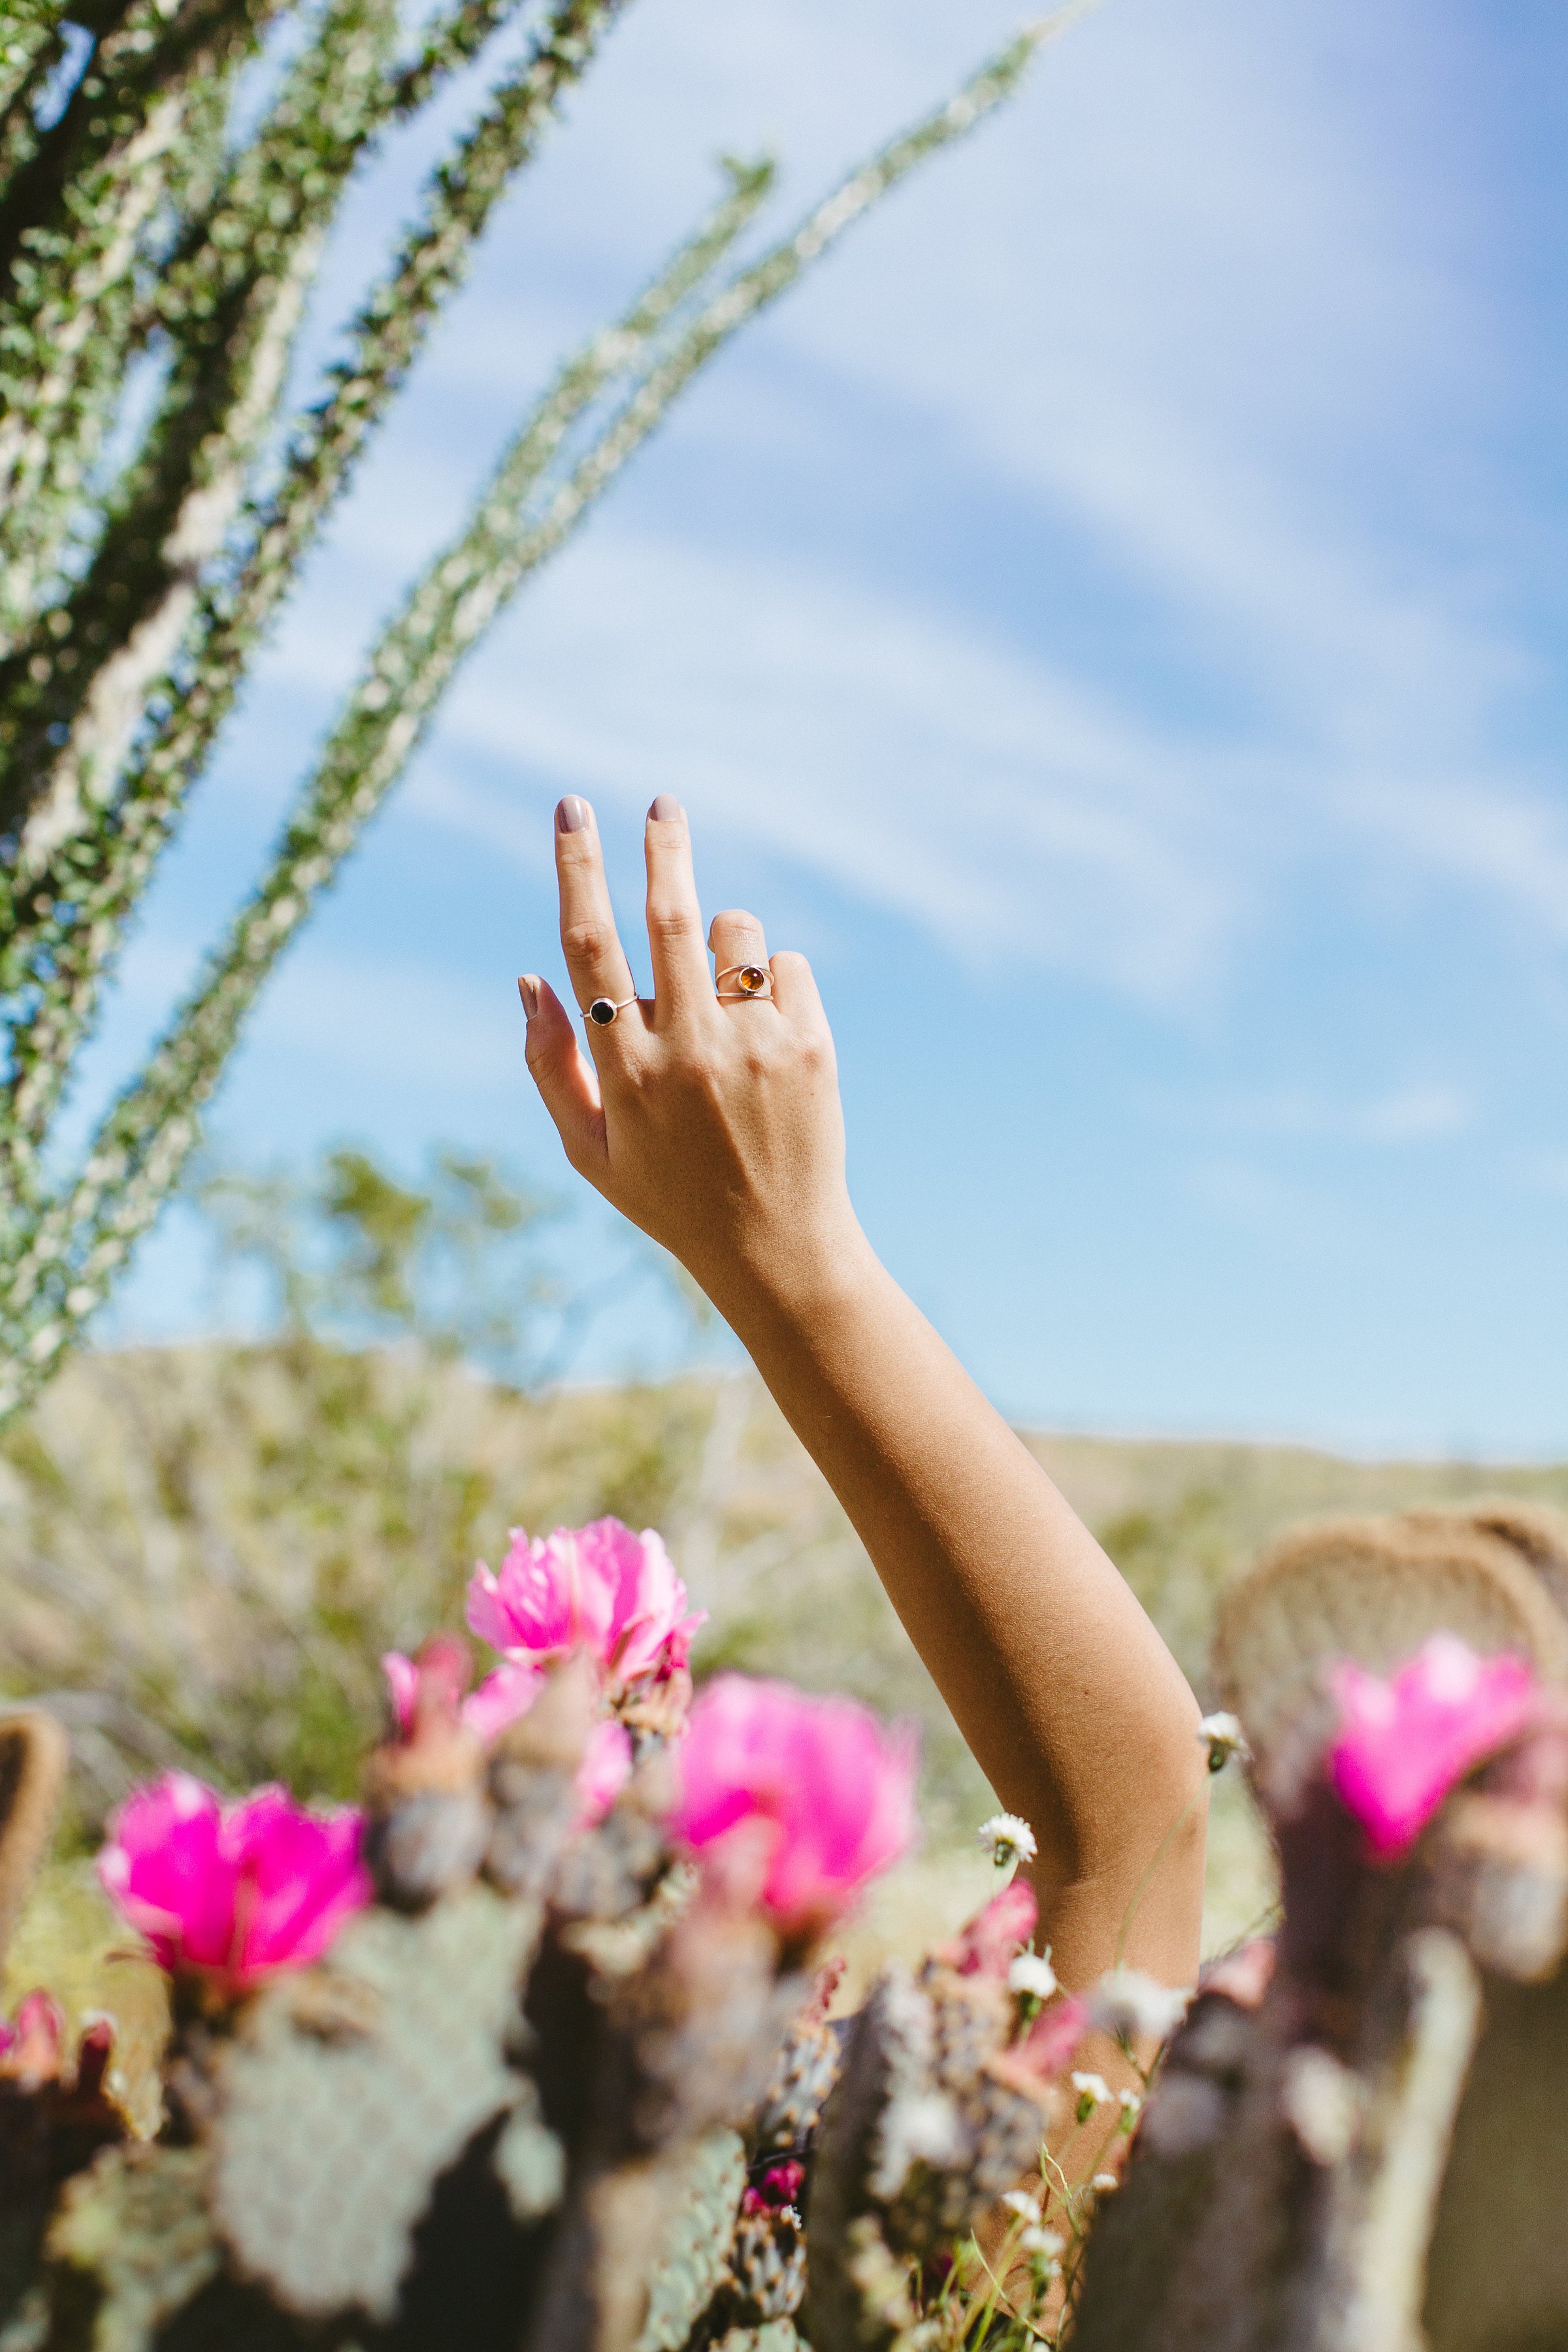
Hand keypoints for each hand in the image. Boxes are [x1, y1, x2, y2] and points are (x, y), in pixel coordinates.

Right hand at [519, 794, 865, 1314]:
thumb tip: (528, 977)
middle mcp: (691, 1053)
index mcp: (627, 1072)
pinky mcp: (812, 1047)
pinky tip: (766, 1041)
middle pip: (670, 917)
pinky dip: (771, 983)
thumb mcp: (590, 1151)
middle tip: (663, 803)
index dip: (578, 870)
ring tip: (723, 1002)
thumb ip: (550, 1065)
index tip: (573, 812)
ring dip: (724, 943)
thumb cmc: (669, 1196)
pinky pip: (788, 968)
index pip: (591, 948)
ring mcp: (756, 1048)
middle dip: (663, 848)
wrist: (777, 1248)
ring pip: (737, 935)